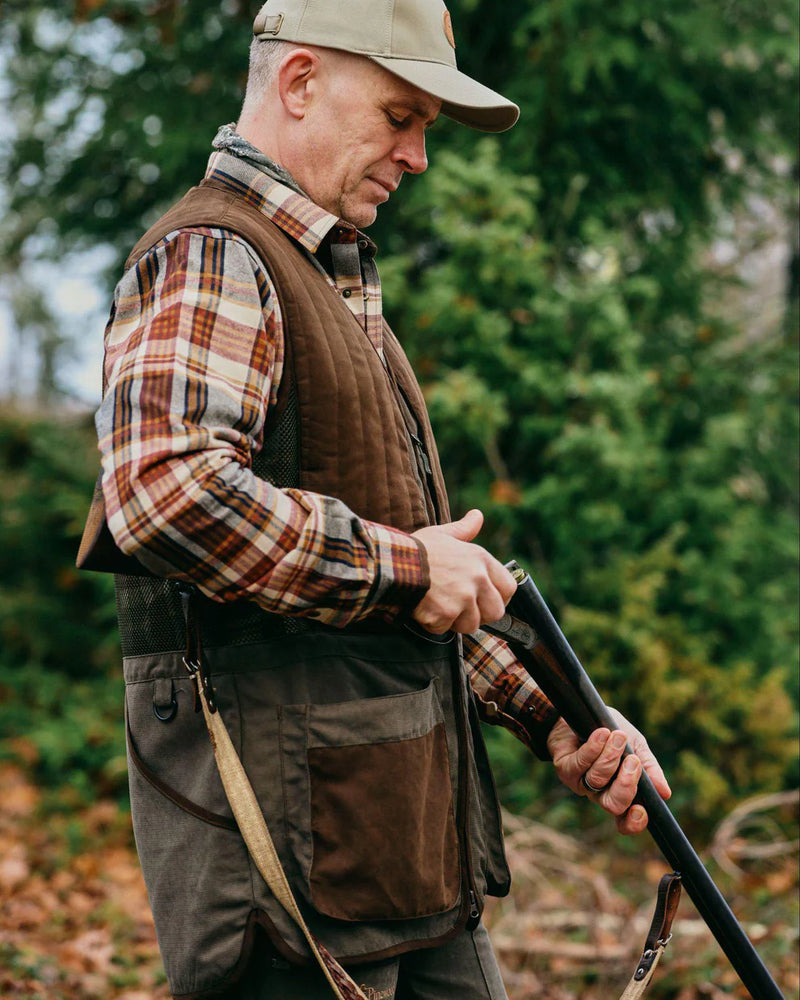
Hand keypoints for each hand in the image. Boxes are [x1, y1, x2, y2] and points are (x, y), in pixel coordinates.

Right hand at [411, 509, 515, 633]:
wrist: (392, 562)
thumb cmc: (417, 549)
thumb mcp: (443, 534)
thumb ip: (464, 529)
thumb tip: (478, 516)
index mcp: (481, 560)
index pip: (509, 588)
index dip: (499, 598)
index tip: (485, 601)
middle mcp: (477, 579)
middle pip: (495, 612)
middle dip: (479, 614)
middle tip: (461, 609)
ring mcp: (463, 598)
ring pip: (471, 625)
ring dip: (455, 622)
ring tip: (439, 605)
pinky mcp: (446, 613)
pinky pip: (446, 629)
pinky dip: (433, 624)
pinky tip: (424, 608)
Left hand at [547, 709, 671, 834]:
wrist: (583, 711)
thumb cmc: (613, 731)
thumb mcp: (637, 746)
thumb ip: (649, 768)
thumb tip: (664, 793)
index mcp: (620, 791)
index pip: (626, 819)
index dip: (633, 822)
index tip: (641, 810)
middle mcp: (600, 792)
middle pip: (613, 804)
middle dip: (625, 785)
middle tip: (633, 760)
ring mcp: (581, 782)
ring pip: (597, 780)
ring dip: (610, 756)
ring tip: (618, 735)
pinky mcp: (565, 769)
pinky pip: (580, 764)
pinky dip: (593, 748)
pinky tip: (602, 733)